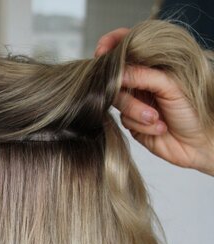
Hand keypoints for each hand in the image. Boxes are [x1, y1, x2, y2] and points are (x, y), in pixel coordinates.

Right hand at [94, 28, 213, 175]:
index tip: (102, 51)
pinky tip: (159, 128)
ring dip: (138, 112)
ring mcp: (135, 101)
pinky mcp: (132, 122)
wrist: (197, 143)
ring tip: (157, 119)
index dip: (112, 44)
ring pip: (119, 102)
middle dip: (130, 94)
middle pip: (117, 78)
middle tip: (145, 100)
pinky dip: (142, 125)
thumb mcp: (170, 86)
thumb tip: (118, 72)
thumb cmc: (192, 112)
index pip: (127, 47)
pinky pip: (125, 120)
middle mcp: (142, 82)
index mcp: (153, 65)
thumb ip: (143, 75)